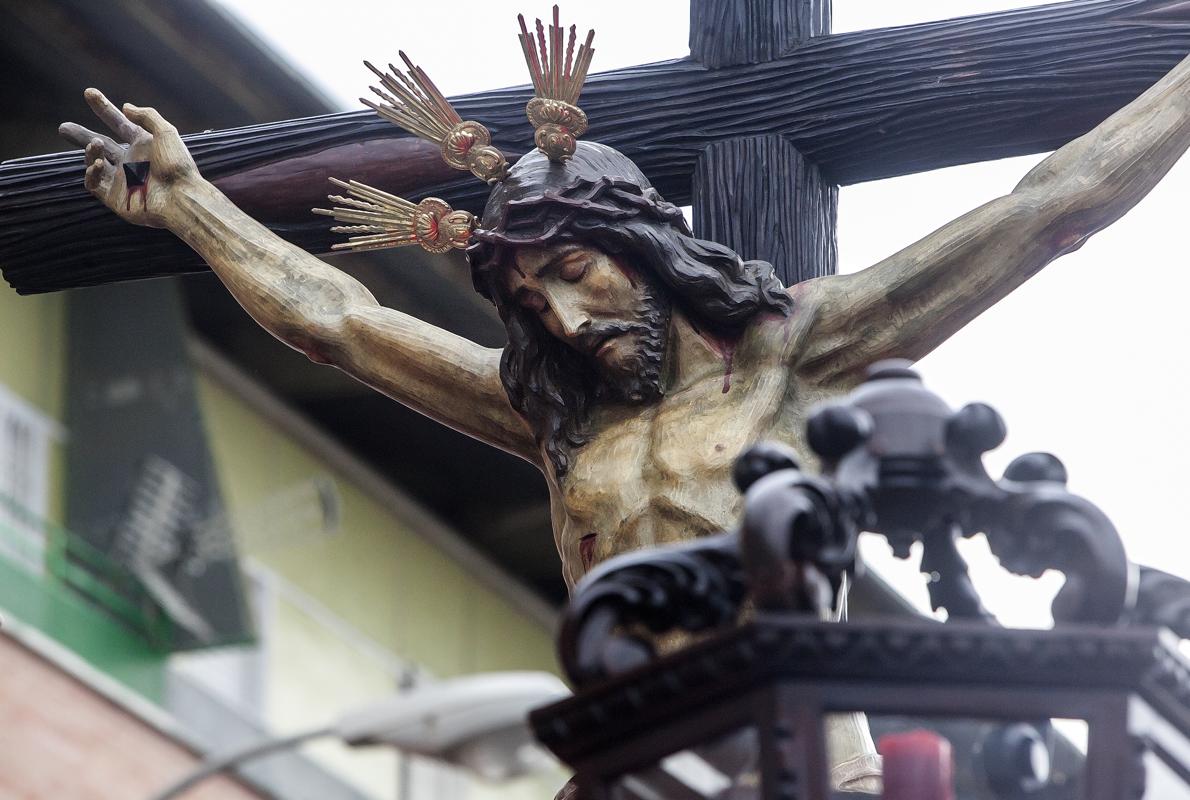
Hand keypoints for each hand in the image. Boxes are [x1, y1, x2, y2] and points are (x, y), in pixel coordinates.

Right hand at [59, 88, 198, 228]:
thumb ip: (147, 116)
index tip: (89, 92)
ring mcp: (123, 180)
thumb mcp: (166, 133)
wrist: (181, 198)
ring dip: (90, 151)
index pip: (119, 123)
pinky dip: (91, 172)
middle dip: (82, 136)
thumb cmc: (177, 166)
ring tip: (95, 145)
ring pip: (95, 162)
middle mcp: (132, 162)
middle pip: (101, 144)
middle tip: (63, 127)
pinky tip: (98, 164)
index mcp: (144, 145)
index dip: (104, 108)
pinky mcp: (116, 199)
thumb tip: (126, 107)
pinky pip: (94, 184)